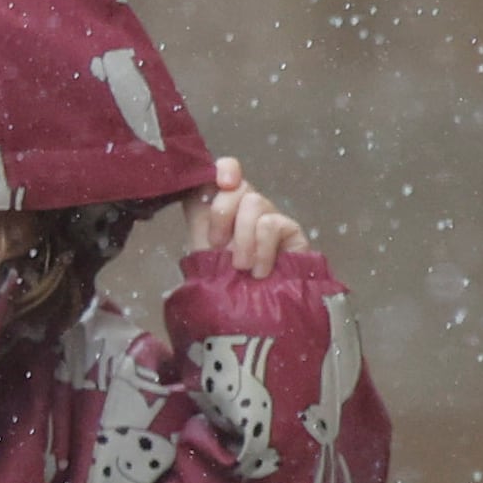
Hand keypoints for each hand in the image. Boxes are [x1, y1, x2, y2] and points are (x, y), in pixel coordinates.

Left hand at [193, 158, 307, 278]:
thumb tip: (190, 184)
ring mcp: (271, 218)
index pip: (228, 169)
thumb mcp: (200, 247)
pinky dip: (262, 249)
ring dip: (242, 238)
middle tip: (218, 246)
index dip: (226, 168)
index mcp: (224, 206)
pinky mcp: (292, 233)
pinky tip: (260, 272)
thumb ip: (197, 213)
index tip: (223, 183)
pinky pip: (272, 225)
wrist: (247, 314)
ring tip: (241, 267)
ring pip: (255, 202)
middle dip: (223, 215)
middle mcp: (248, 208)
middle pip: (239, 185)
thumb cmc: (221, 284)